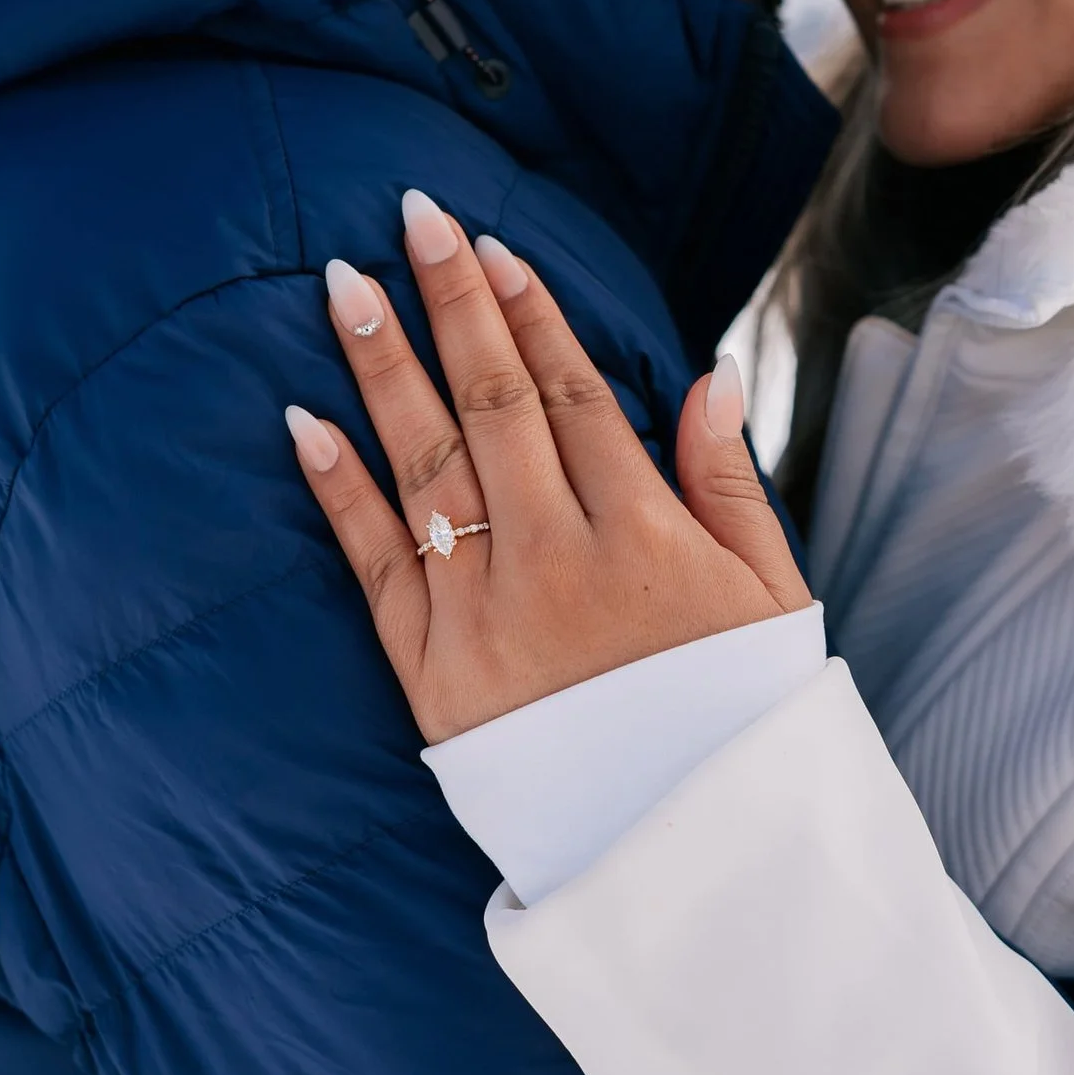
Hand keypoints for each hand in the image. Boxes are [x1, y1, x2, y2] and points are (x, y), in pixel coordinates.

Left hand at [283, 190, 812, 743]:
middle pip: (492, 403)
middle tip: (411, 214)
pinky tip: (301, 422)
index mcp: (645, 534)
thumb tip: (702, 376)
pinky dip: (338, 490)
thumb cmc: (736, 721)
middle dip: (450, 301)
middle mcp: (557, 561)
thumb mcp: (771, 599)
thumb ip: (731, 484)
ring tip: (344, 286)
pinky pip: (376, 564)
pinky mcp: (433, 676)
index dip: (531, 312)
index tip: (492, 249)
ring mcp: (487, 616)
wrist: (684, 860)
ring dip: (382, 368)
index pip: (572, 393)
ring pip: (424, 464)